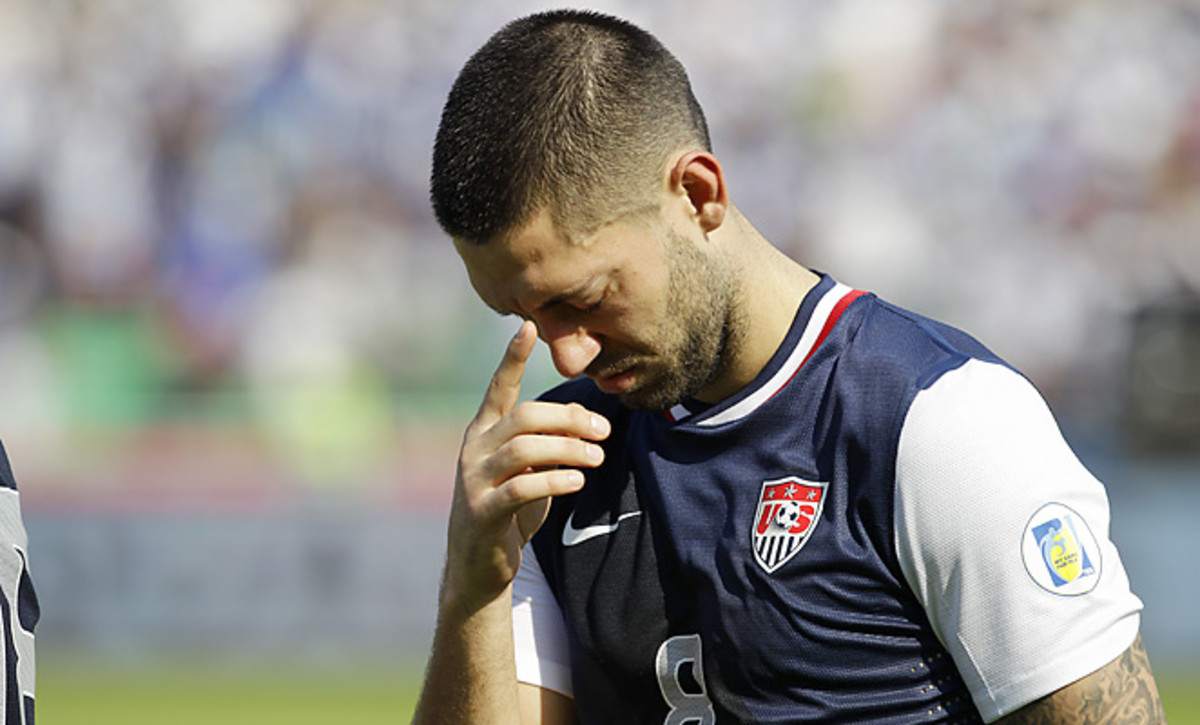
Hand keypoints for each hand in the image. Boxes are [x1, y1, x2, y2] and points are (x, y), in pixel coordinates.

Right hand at [443, 320, 610, 613]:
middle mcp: (474, 449)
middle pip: (524, 417)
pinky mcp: (482, 512)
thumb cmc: (509, 508)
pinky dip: (553, 479)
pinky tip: (577, 480)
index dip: (512, 358)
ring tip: (599, 456)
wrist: (478, 564)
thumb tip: (582, 423)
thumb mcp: (526, 470)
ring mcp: (473, 480)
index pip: (498, 388)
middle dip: (569, 418)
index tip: (529, 326)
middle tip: (604, 431)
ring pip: (524, 449)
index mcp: (483, 432)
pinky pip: (521, 488)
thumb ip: (543, 443)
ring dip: (568, 449)